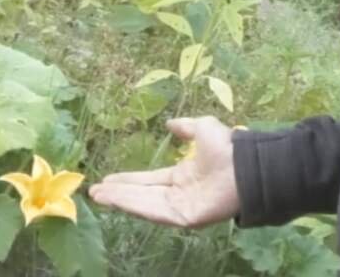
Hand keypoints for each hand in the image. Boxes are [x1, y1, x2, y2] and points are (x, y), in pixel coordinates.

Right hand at [87, 116, 240, 227]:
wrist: (245, 165)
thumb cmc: (228, 148)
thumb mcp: (203, 128)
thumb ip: (186, 127)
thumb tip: (170, 123)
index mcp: (182, 176)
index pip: (148, 181)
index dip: (127, 180)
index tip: (106, 179)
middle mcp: (179, 193)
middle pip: (141, 195)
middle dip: (117, 194)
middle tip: (94, 192)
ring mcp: (181, 207)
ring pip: (144, 205)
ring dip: (121, 200)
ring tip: (99, 196)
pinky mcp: (184, 217)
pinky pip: (155, 212)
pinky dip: (135, 206)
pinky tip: (119, 200)